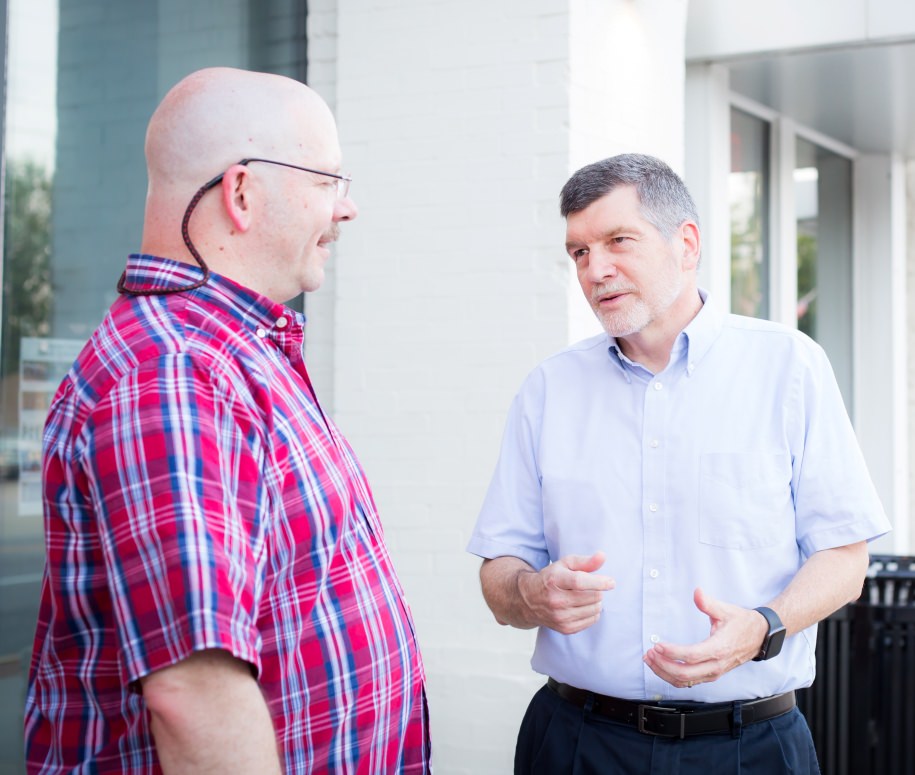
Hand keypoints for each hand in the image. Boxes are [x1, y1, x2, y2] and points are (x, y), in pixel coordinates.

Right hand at [517, 552, 614, 633]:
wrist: (529, 600)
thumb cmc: (551, 578)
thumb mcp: (564, 565)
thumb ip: (585, 561)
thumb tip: (603, 556)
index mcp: (555, 580)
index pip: (579, 582)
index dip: (598, 582)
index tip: (611, 583)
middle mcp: (556, 600)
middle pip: (592, 596)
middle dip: (597, 590)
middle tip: (590, 587)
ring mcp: (560, 616)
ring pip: (595, 609)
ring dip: (596, 601)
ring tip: (585, 596)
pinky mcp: (565, 628)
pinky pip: (592, 620)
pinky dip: (593, 612)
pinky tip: (583, 606)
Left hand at [642, 587, 768, 688]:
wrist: (759, 637)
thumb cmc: (741, 623)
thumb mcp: (726, 610)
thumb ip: (708, 603)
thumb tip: (697, 592)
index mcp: (720, 648)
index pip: (692, 656)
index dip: (672, 652)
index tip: (657, 645)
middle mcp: (716, 665)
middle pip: (686, 673)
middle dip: (663, 665)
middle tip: (649, 653)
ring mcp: (713, 673)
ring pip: (685, 681)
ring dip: (665, 673)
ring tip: (649, 660)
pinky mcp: (710, 675)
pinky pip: (689, 682)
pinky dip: (672, 677)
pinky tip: (660, 667)